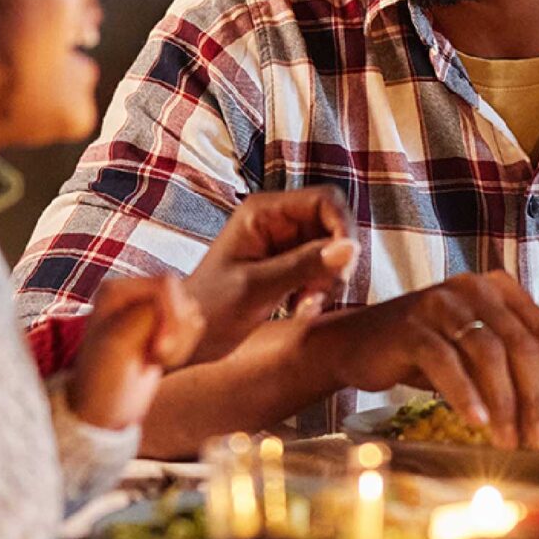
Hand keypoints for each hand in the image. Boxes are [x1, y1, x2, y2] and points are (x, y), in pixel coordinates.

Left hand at [68, 275, 204, 431]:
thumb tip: (174, 301)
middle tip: (156, 358)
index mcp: (117, 289)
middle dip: (177, 332)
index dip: (172, 317)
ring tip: (154, 361)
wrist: (103, 411)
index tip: (160, 350)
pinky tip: (160, 362)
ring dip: (181, 343)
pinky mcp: (164, 328)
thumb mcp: (117, 343)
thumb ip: (146, 314)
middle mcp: (134, 294)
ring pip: (191, 314)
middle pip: (182, 298)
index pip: (166, 284)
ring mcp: (151, 311)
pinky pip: (193, 328)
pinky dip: (184, 348)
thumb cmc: (102, 379)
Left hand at [183, 188, 357, 361]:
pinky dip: (321, 292)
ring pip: (334, 252)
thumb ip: (304, 265)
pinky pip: (323, 271)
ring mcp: (284, 243)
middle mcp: (277, 221)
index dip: (343, 229)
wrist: (188, 338)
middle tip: (316, 296)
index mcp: (263, 212)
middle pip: (335, 225)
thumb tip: (351, 248)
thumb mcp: (257, 288)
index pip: (325, 200)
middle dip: (335, 263)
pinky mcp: (289, 266)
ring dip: (328, 283)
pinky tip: (300, 311)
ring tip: (303, 309)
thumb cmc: (209, 310)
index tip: (343, 266)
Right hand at [302, 271, 538, 450]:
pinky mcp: (409, 325)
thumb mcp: (490, 341)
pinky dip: (463, 394)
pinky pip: (444, 361)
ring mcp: (439, 302)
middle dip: (535, 398)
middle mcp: (473, 287)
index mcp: (500, 288)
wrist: (360, 346)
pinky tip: (474, 423)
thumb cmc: (433, 347)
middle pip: (520, 344)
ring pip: (486, 353)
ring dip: (502, 403)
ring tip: (509, 442)